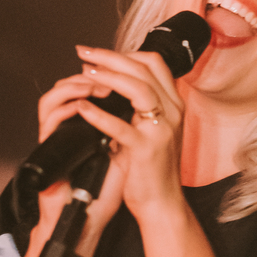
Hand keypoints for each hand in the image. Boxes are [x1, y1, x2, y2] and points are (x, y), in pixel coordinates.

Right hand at [34, 70, 127, 246]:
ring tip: (97, 85)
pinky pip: (50, 117)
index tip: (125, 72)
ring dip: (77, 86)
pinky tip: (84, 105)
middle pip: (68, 85)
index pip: (85, 88)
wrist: (88, 217)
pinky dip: (67, 106)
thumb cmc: (105, 190)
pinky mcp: (47, 147)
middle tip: (109, 71)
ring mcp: (54, 135)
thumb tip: (147, 107)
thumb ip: (129, 128)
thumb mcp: (125, 153)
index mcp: (83, 126)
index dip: (102, 76)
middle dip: (90, 74)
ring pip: (54, 95)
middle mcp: (66, 127)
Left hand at [69, 45, 187, 225]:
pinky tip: (82, 108)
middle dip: (110, 57)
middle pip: (144, 69)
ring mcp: (161, 130)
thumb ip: (135, 108)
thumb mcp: (148, 130)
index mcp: (174, 105)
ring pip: (138, 89)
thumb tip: (105, 86)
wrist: (161, 203)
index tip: (100, 55)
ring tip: (84, 73)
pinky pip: (120, 126)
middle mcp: (173, 112)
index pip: (155, 64)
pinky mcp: (146, 150)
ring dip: (108, 77)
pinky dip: (98, 115)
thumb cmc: (150, 168)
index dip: (126, 54)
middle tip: (84, 53)